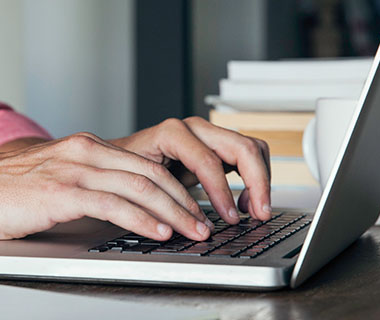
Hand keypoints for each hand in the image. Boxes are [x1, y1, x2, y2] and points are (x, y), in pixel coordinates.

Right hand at [0, 132, 213, 241]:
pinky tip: (157, 232)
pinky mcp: (61, 193)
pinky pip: (113, 204)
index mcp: (85, 147)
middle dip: (184, 200)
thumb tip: (111, 200)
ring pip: (139, 187)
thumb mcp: (50, 174)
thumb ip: (82, 180)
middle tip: (204, 222)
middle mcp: (84, 152)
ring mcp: (73, 170)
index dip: (176, 187)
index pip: (144, 164)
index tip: (193, 207)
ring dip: (173, 211)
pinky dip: (142, 219)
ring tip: (192, 231)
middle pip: (151, 173)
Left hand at [110, 117, 271, 223]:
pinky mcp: (217, 147)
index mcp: (173, 133)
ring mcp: (208, 135)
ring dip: (260, 179)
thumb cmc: (124, 171)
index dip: (223, 192)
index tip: (231, 217)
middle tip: (260, 213)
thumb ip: (162, 203)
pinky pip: (248, 156)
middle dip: (257, 182)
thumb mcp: (138, 185)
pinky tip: (245, 203)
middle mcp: (195, 129)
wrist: (118, 161)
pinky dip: (254, 178)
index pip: (209, 161)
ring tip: (253, 210)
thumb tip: (186, 226)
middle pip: (242, 147)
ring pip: (251, 148)